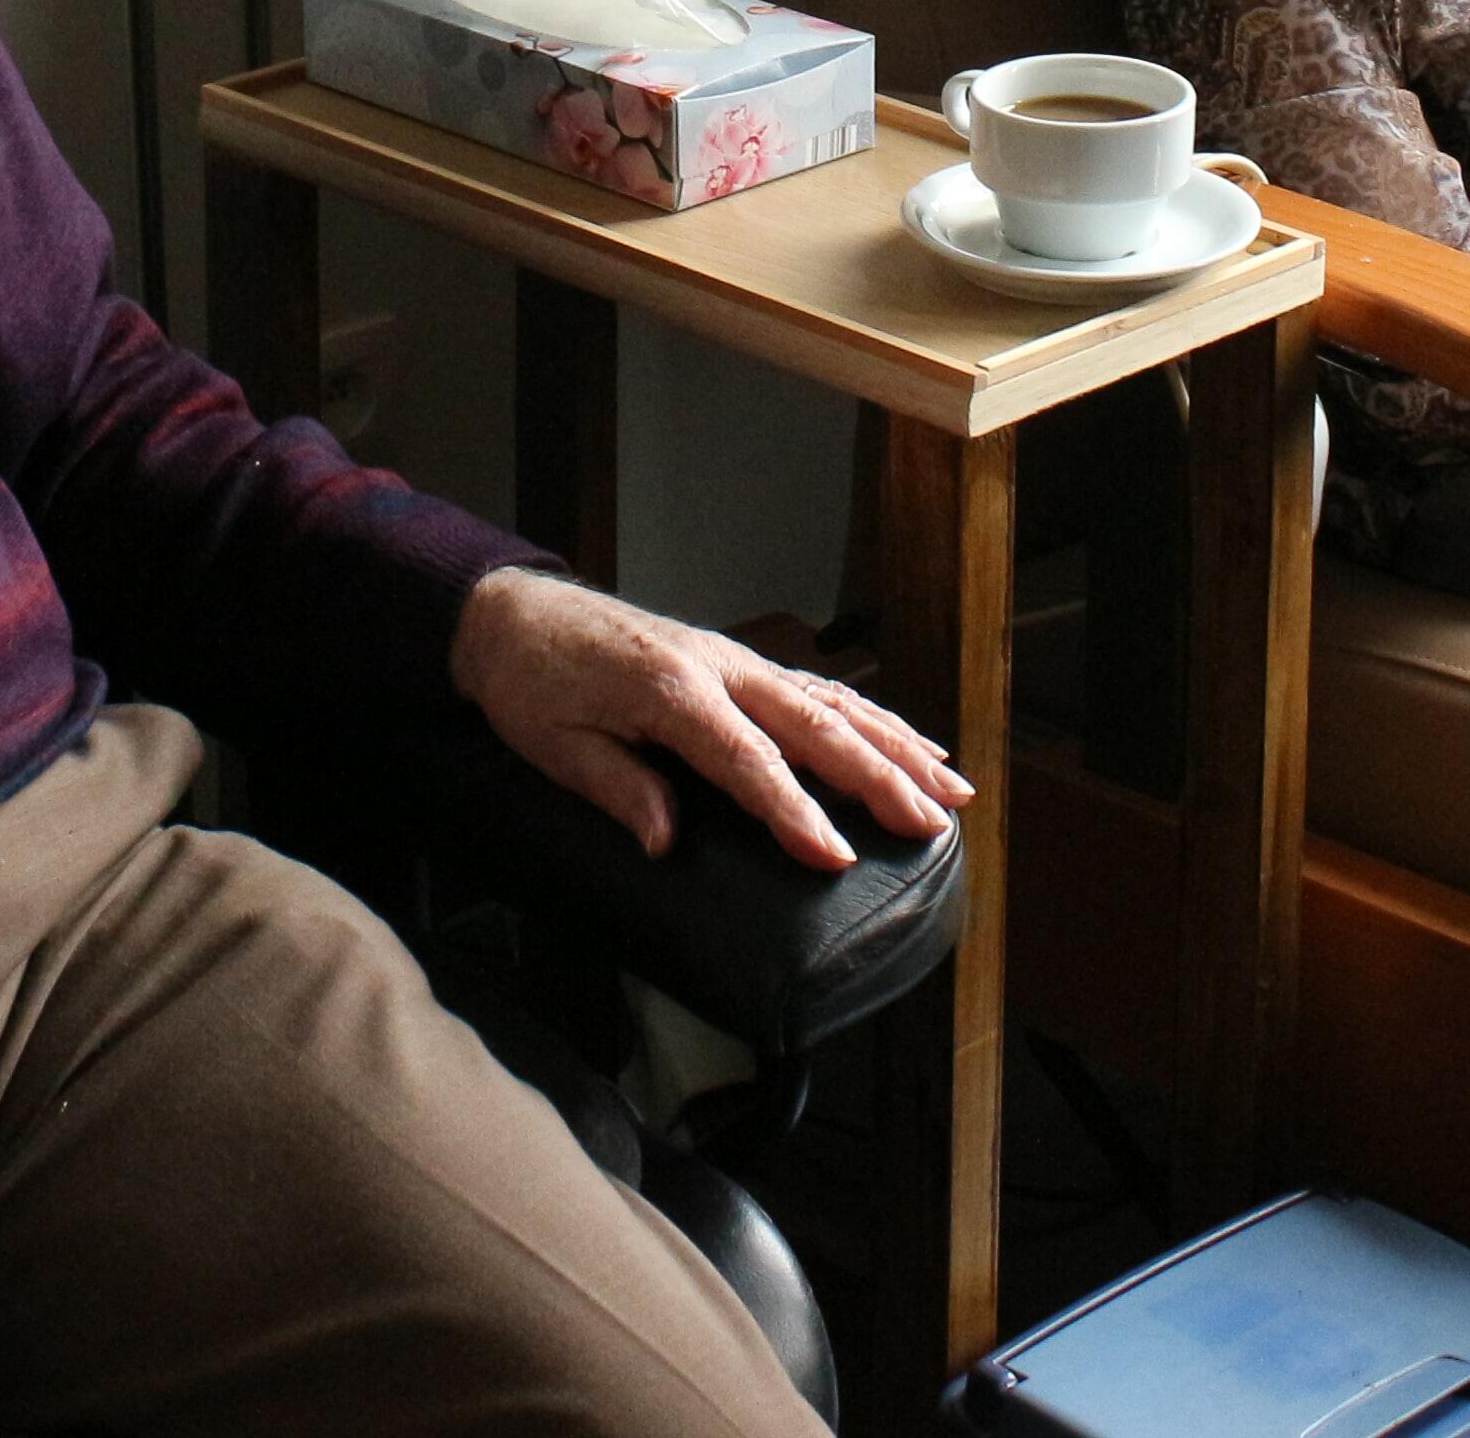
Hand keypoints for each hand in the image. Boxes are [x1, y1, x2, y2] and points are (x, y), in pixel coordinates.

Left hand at [449, 568, 971, 870]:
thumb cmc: (531, 681)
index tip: (836, 854)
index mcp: (670, 689)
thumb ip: (615, 787)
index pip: (746, 758)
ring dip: (896, 746)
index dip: (794, 809)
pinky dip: (873, 718)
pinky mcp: (741, 664)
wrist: (516, 614)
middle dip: (878, 777)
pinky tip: (912, 744)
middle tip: (929, 823)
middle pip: (813, 724)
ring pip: (833, 703)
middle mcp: (719, 668)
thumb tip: (666, 841)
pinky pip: (820, 691)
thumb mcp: (553, 743)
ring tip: (952, 790)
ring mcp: (737, 661)